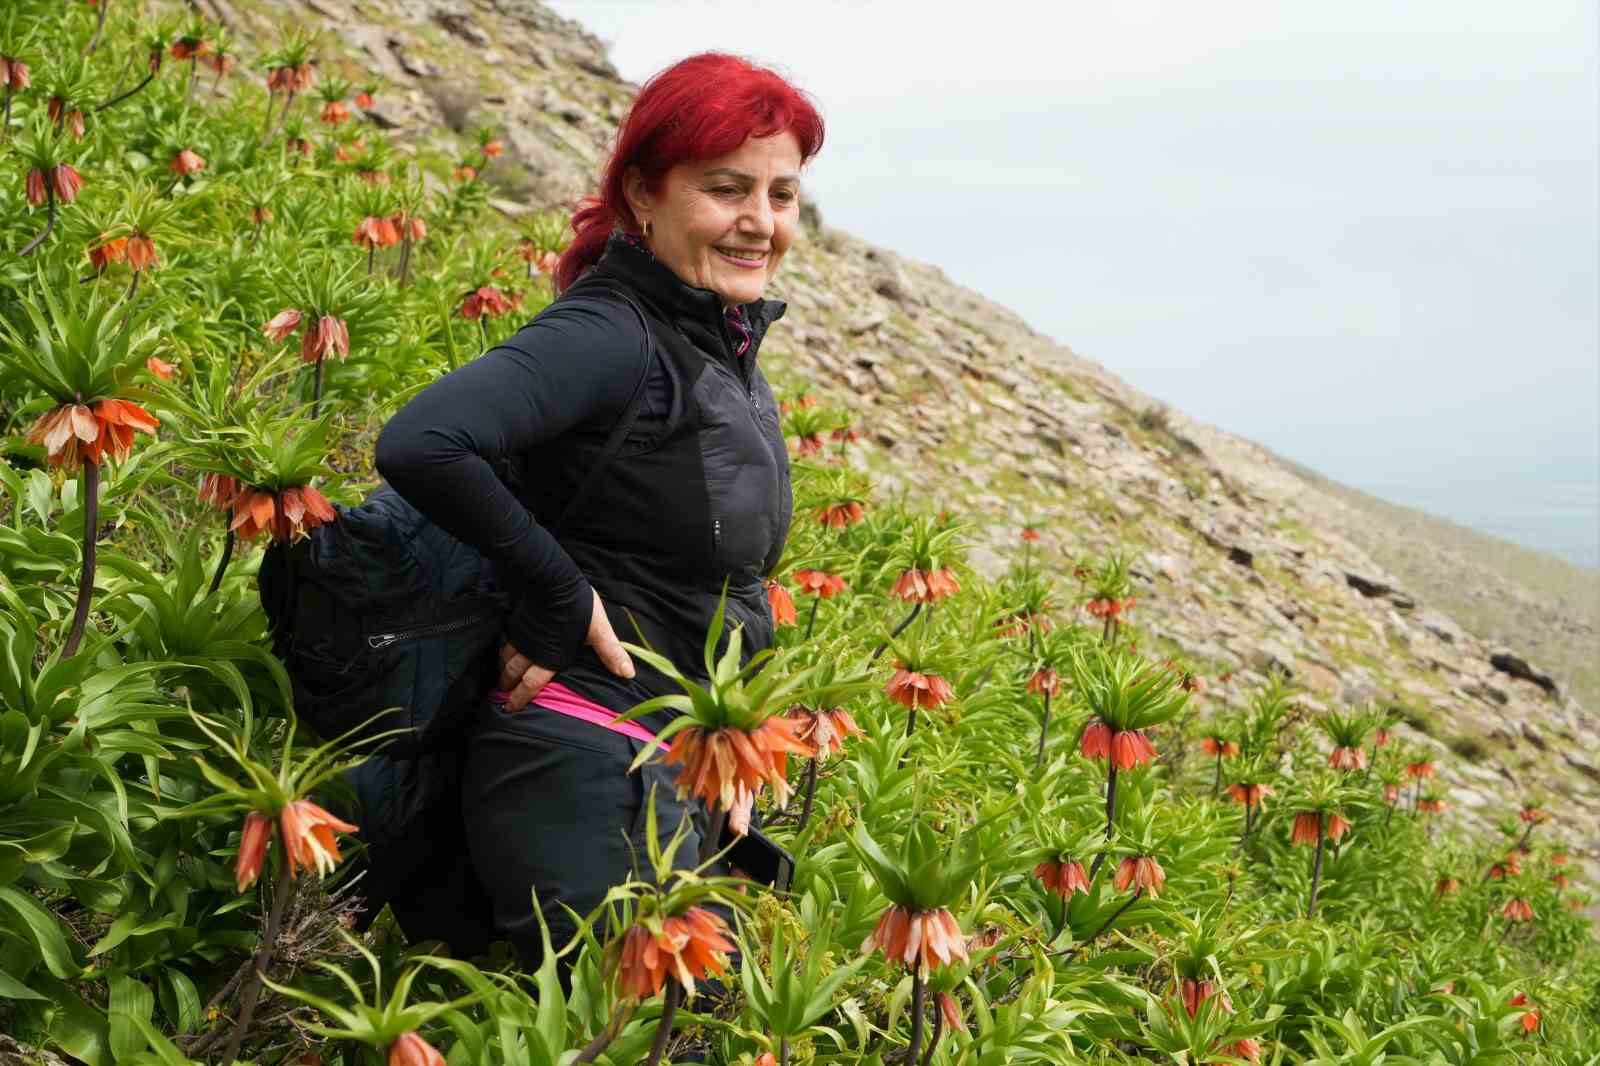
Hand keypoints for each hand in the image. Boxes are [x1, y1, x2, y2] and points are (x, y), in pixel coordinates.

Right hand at [495, 589, 635, 709]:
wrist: (551, 579)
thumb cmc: (577, 606)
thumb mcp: (598, 630)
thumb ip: (610, 652)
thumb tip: (628, 674)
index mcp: (551, 656)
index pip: (533, 683)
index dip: (522, 696)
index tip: (511, 708)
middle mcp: (532, 649)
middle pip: (514, 672)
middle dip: (507, 686)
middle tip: (500, 697)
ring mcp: (522, 634)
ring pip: (506, 656)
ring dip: (502, 669)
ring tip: (498, 679)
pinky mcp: (517, 620)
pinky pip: (505, 639)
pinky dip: (500, 650)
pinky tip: (500, 651)